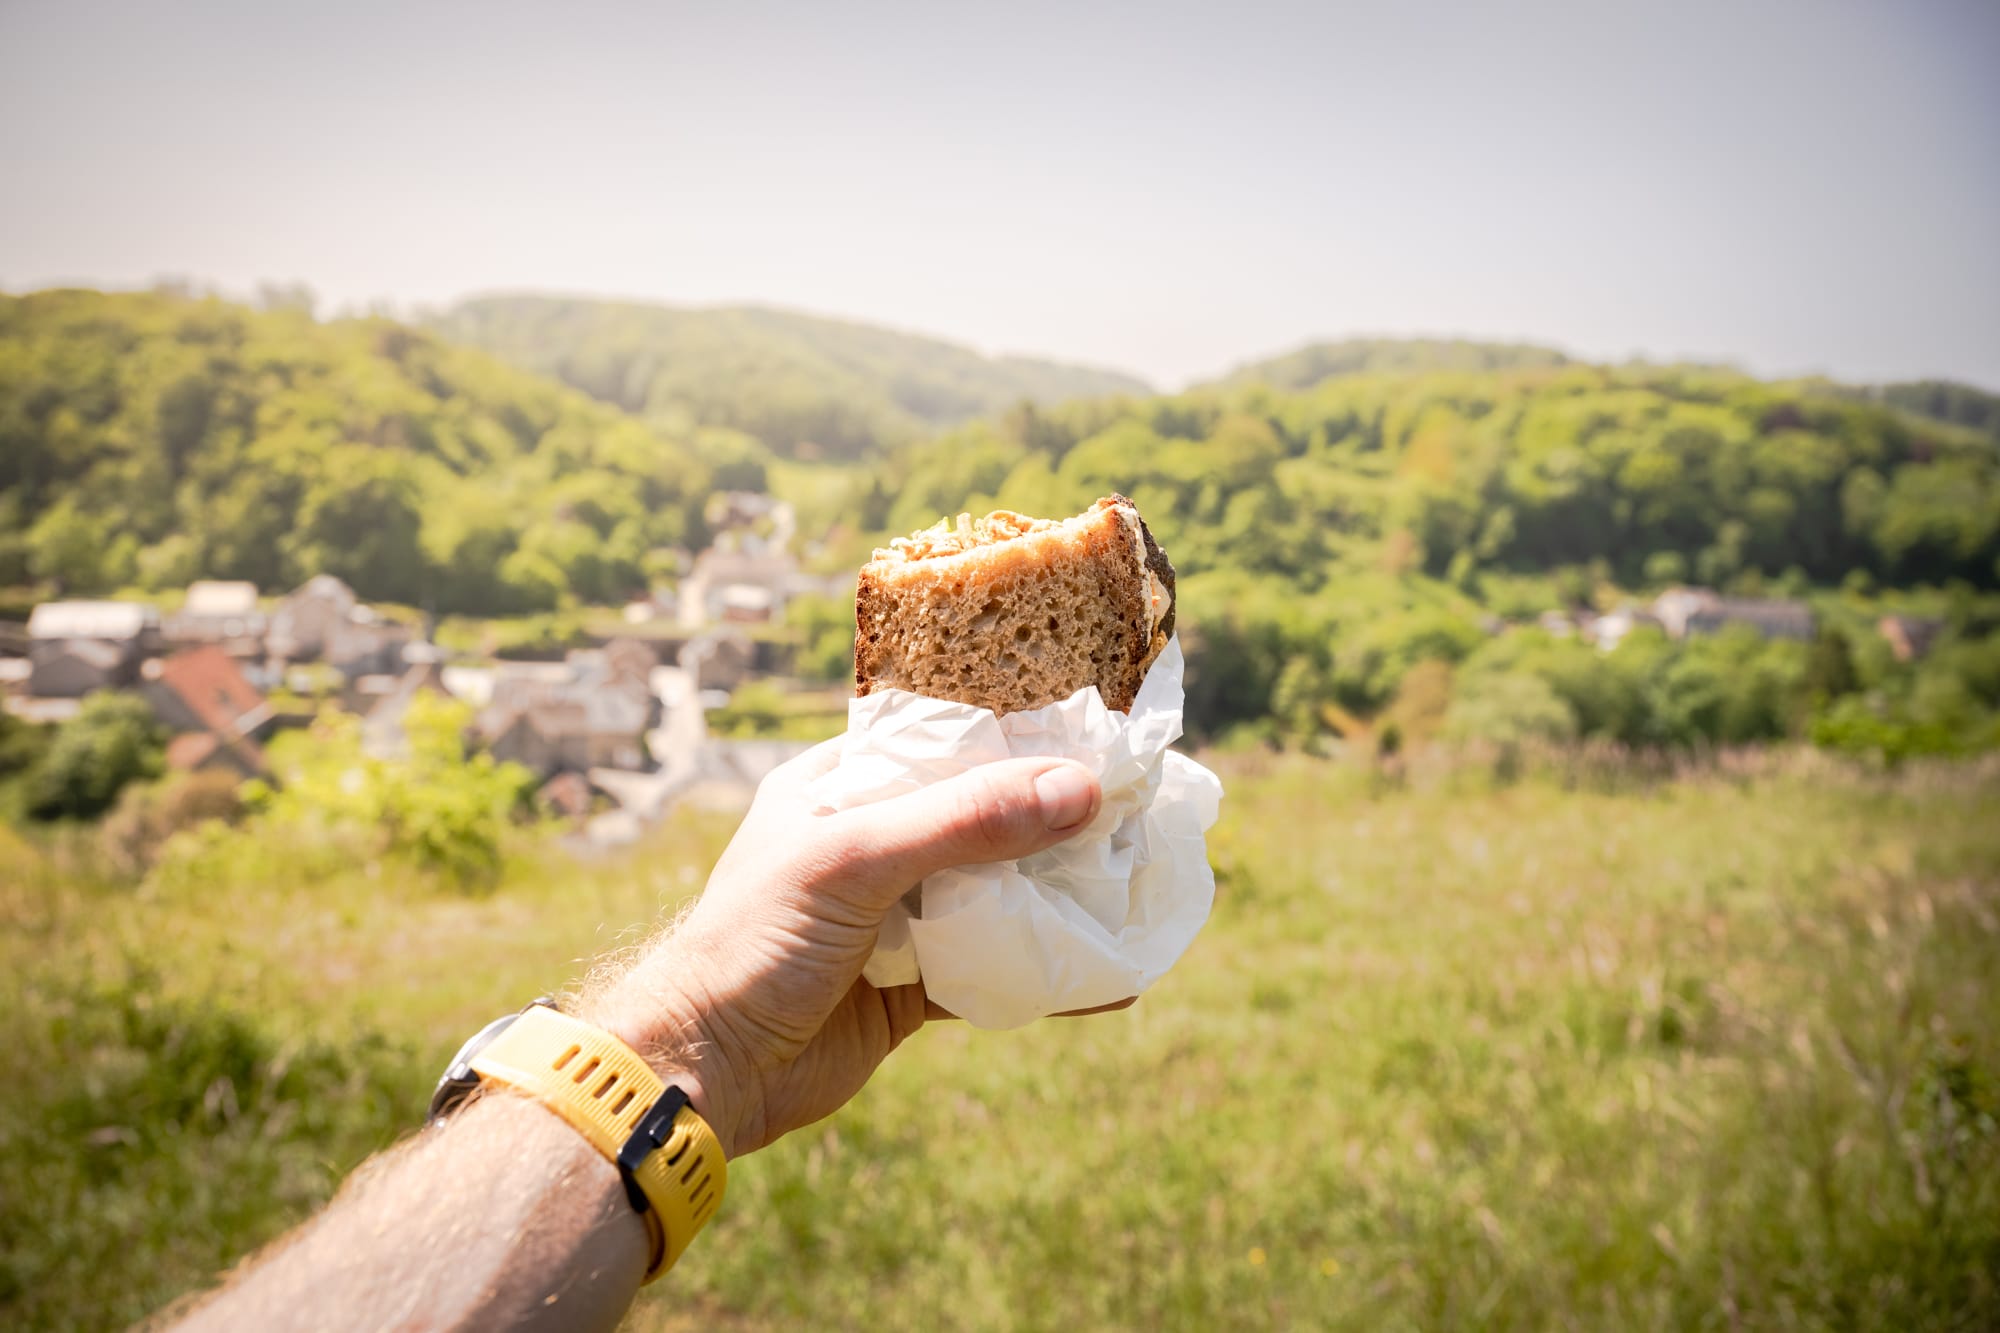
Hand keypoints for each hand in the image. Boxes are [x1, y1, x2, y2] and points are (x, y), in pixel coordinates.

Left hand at [586, 740, 1109, 1156]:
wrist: (706, 1072)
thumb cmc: (756, 942)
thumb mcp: (854, 860)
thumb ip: (964, 821)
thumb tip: (1079, 789)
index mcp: (844, 784)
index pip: (950, 740)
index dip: (1026, 739)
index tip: (1105, 738)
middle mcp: (875, 841)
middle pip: (988, 817)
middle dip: (1061, 821)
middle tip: (1145, 814)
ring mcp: (897, 915)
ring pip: (999, 892)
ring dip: (1061, 895)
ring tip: (1140, 886)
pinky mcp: (912, 985)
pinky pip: (996, 968)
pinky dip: (1048, 973)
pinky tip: (1110, 978)